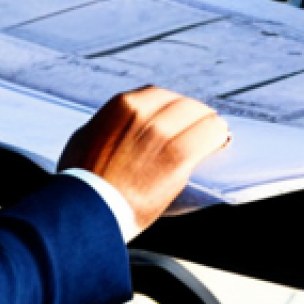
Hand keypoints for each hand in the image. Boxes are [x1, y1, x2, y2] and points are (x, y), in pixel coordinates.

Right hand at [58, 87, 229, 233]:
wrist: (86, 208)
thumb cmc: (82, 179)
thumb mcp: (87, 137)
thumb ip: (109, 126)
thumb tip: (119, 128)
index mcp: (121, 106)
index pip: (158, 96)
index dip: (172, 109)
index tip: (178, 120)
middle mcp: (142, 112)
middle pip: (182, 103)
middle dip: (193, 115)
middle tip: (200, 129)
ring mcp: (160, 133)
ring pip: (201, 115)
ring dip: (209, 125)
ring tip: (215, 137)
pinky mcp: (177, 156)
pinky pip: (211, 135)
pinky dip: (218, 138)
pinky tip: (221, 145)